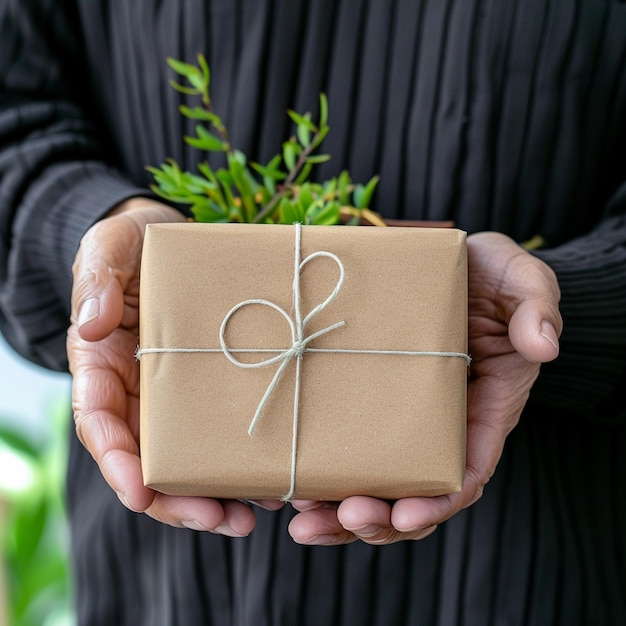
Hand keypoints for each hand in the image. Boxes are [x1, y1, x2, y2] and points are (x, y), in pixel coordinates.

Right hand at [68, 197, 281, 534]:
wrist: (172, 239)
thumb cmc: (133, 243)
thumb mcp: (108, 249)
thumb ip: (97, 282)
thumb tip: (91, 327)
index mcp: (104, 365)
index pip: (101, 422)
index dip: (117, 462)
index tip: (140, 493)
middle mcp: (139, 389)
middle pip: (149, 458)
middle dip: (177, 498)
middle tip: (219, 520)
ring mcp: (177, 392)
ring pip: (189, 456)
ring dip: (217, 491)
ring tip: (254, 514)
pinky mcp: (213, 384)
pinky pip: (224, 428)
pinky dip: (243, 457)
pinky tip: (275, 476)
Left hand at [288, 231, 561, 544]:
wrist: (460, 264)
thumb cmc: (496, 276)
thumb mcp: (523, 280)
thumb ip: (537, 308)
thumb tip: (543, 345)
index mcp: (485, 407)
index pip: (466, 470)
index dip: (438, 502)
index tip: (406, 517)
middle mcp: (443, 424)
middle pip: (416, 493)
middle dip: (380, 518)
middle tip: (340, 519)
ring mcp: (405, 415)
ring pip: (379, 481)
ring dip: (342, 510)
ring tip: (304, 520)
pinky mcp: (373, 398)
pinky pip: (352, 445)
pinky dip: (327, 471)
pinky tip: (294, 482)